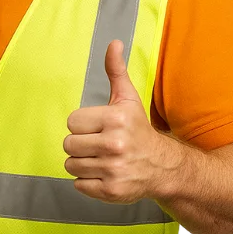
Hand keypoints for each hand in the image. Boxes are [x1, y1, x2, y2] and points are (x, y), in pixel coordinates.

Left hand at [63, 40, 165, 203]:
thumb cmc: (139, 130)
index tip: (99, 128)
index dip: (83, 125)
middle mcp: (114, 145)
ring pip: (71, 165)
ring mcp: (113, 169)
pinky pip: (78, 184)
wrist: (163, 166)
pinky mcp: (110, 191)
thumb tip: (114, 43)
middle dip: (81, 145)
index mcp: (115, 119)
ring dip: (83, 163)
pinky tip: (105, 173)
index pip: (72, 122)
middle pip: (68, 144)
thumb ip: (116, 71)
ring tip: (102, 159)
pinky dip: (88, 181)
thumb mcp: (128, 99)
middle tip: (99, 145)